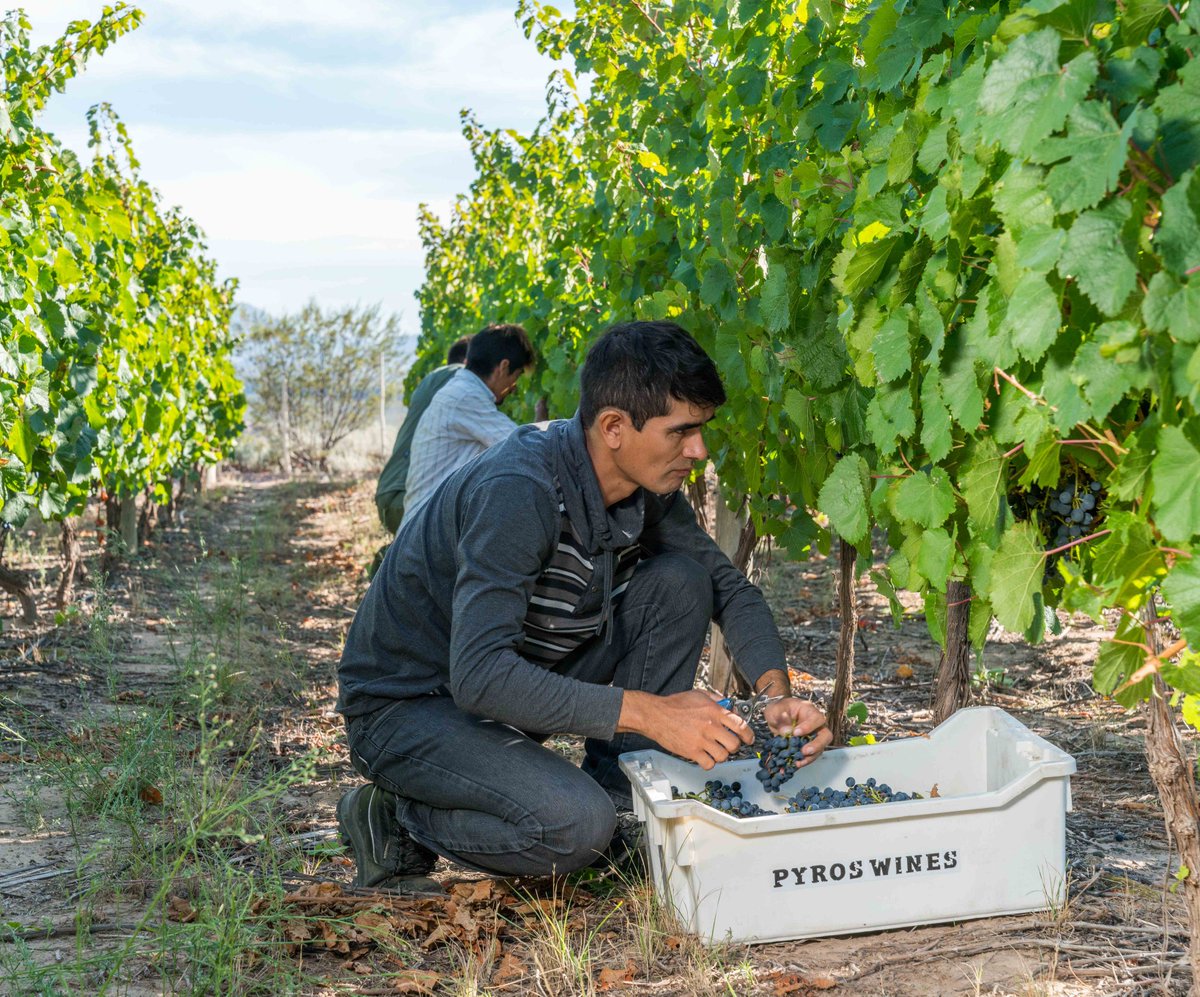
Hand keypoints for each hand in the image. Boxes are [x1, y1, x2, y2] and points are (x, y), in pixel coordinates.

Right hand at [618, 689, 754, 769]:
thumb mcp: (699, 694)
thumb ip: (716, 699)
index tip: (748, 739)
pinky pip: (709, 764)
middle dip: (734, 746)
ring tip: (715, 750)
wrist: (655, 715)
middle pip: (734, 744)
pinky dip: (709, 763)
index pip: (740, 725)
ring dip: (721, 755)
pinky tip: (705, 757)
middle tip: (729, 745)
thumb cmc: (675, 704)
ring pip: (723, 756)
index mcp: (714, 711)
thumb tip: (729, 705)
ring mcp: (701, 740)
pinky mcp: (691, 752)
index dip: (748, 734)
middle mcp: (710, 726)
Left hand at [762, 698, 830, 767]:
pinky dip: (802, 761)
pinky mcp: (808, 747)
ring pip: (820, 749)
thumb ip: (780, 719)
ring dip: (810, 757)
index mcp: (809, 711)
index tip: (795, 733)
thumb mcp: (774, 711)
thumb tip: (787, 731)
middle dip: (817, 745)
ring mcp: (813, 737)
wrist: (776, 717)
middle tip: (804, 751)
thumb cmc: (777, 709)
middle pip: (826, 735)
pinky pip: (810, 756)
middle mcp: (816, 725)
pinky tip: (793, 765)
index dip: (809, 726)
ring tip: (797, 762)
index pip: (817, 718)